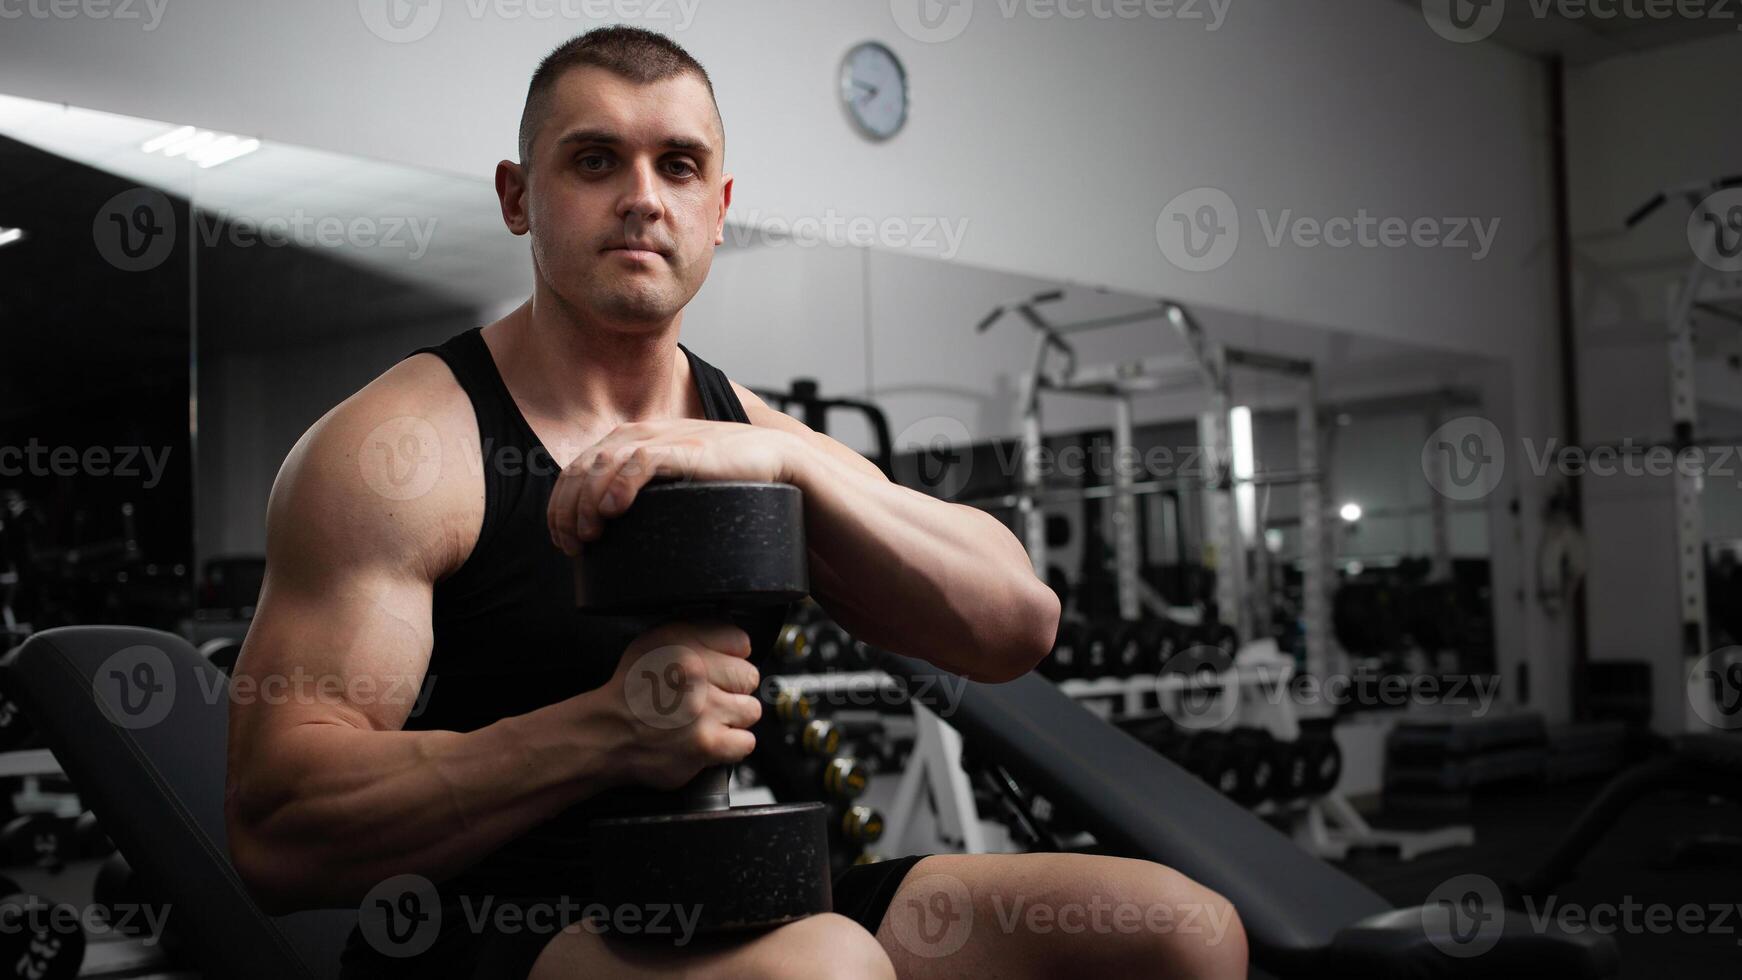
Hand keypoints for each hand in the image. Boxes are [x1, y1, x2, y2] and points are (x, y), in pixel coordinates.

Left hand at [547, 419, 806, 554]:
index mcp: (629, 441)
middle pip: (581, 470)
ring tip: (590, 535)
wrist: (773, 460)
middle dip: (567, 511)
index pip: (576, 471)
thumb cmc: (724, 478)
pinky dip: (620, 485)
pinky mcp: (684, 447)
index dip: (560, 508)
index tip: (564, 543)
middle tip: (572, 547)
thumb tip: (615, 535)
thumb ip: (645, 494)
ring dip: (586, 502)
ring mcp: (661, 439)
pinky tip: (613, 510)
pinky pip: (639, 461)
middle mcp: (638, 434)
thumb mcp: (672, 485)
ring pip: (602, 465)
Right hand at [596, 620, 762, 790]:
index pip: (741, 642)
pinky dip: (732, 744)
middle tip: (709, 695)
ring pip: (750, 710)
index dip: (730, 657)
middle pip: (749, 676)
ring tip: (708, 718)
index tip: (718, 668)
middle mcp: (695, 674)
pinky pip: (745, 742)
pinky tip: (711, 738)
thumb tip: (735, 639)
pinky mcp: (707, 744)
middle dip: (732, 687)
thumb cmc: (631, 690)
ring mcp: (704, 711)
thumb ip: (696, 633)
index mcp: (684, 644)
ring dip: (733, 717)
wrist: (607, 733)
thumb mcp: (656, 641)